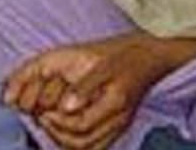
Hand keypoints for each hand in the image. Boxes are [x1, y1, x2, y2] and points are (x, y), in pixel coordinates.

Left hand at [3, 34, 174, 149]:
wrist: (151, 56)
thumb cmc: (125, 54)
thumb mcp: (102, 62)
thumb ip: (84, 86)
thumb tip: (66, 107)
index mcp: (116, 102)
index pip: (80, 125)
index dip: (57, 121)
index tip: (44, 110)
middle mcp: (119, 119)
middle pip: (82, 143)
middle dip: (58, 132)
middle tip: (44, 117)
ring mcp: (120, 125)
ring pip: (89, 148)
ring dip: (66, 140)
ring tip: (53, 123)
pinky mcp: (120, 126)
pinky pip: (98, 146)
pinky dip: (80, 144)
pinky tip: (69, 130)